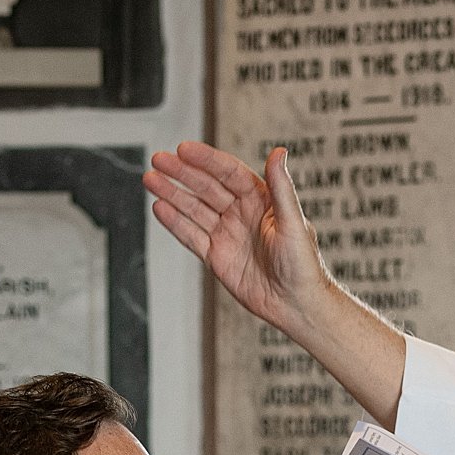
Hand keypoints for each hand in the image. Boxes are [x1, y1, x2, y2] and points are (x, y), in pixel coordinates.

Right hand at [145, 143, 329, 337]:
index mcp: (261, 200)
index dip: (206, 160)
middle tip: (158, 160)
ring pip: (194, 209)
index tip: (183, 149)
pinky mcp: (216, 257)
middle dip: (181, 173)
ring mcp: (227, 234)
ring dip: (172, 194)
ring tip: (150, 180)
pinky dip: (175, 223)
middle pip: (205, 187)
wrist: (296, 305)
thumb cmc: (304, 264)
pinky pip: (191, 236)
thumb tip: (279, 151)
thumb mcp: (293, 221)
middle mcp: (241, 214)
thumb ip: (281, 187)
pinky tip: (159, 208)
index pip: (228, 173)